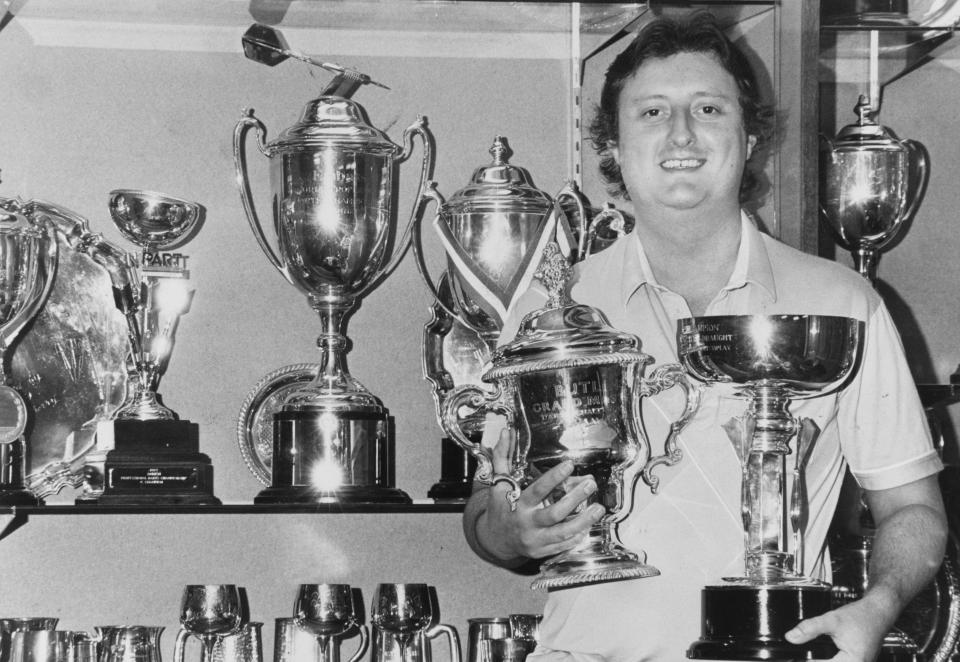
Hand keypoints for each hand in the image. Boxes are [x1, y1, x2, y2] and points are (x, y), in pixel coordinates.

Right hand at [475, 428, 604, 561]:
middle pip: (554, 513)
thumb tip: (505, 432)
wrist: (495, 539)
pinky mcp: (541, 552)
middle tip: (591, 484)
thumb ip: (502, 457)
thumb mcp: (498, 483)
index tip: (570, 465)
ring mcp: (535, 540)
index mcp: (517, 504)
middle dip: (575, 499)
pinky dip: (576, 537)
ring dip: (583, 520)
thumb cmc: (500, 507)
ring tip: (598, 508)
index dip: (554, 478)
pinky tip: (588, 526)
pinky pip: (562, 546)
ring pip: (562, 532)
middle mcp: (527, 523)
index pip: (537, 490)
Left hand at [785, 597, 890, 661]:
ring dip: (820, 661)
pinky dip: (827, 661)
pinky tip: (816, 658)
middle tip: (794, 658)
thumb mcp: (832, 620)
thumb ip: (810, 628)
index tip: (791, 660)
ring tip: (805, 658)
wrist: (879, 612)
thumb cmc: (861, 616)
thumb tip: (790, 637)